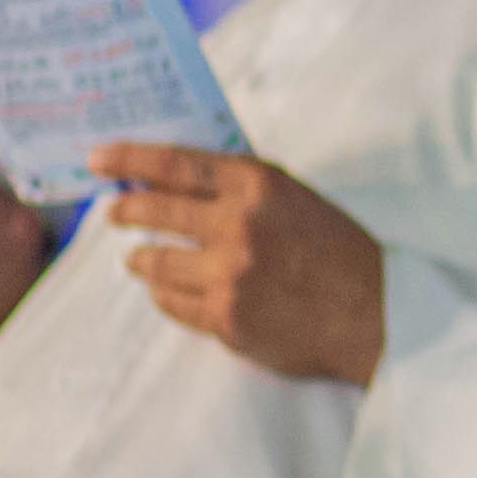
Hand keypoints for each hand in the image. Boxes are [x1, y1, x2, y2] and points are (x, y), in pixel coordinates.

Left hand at [95, 142, 385, 385]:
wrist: (379, 314)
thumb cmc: (339, 251)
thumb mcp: (296, 199)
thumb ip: (242, 187)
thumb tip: (175, 178)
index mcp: (260, 186)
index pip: (175, 163)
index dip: (129, 157)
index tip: (98, 158)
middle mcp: (239, 226)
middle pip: (154, 210)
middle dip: (124, 209)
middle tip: (112, 211)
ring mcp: (230, 276)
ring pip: (155, 262)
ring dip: (142, 258)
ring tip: (139, 258)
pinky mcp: (226, 319)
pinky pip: (172, 304)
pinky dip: (166, 294)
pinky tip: (169, 290)